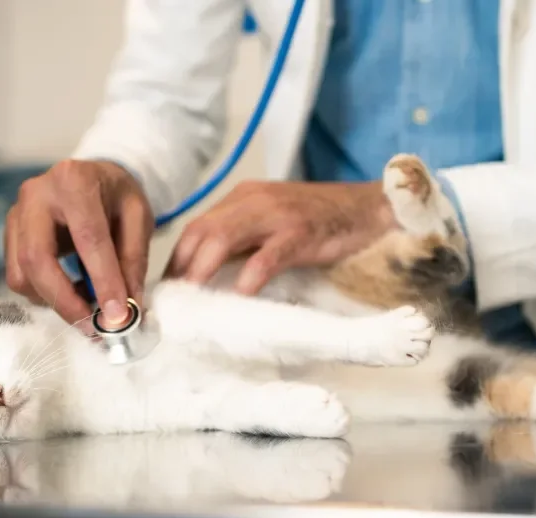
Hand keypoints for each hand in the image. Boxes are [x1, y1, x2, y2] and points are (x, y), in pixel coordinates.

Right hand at [4, 160, 153, 327]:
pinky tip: (71, 292)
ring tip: (87, 306)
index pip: (88, 239)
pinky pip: (18, 275)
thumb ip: (133, 260)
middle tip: (92, 327)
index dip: (103, 280)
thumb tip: (127, 308)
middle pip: (37, 259)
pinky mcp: (9, 233)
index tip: (118, 315)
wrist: (92, 177)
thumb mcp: (138, 218)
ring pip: (21, 273)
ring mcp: (16, 214)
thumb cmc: (116, 195)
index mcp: (74, 181)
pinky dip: (44, 293)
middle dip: (65, 301)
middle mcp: (36, 194)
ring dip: (53, 301)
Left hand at [166, 180, 394, 293]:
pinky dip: (249, 276)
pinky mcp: (300, 233)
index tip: (166, 290)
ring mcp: (275, 215)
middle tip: (170, 302)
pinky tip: (239, 296)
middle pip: (200, 232)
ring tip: (190, 301)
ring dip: (201, 271)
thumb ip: (244, 242)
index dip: (177, 260)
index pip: (196, 227)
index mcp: (242, 197)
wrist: (369, 207)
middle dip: (180, 268)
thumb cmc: (321, 220)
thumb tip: (210, 277)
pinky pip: (266, 256)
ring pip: (223, 239)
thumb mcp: (273, 223)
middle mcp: (252, 200)